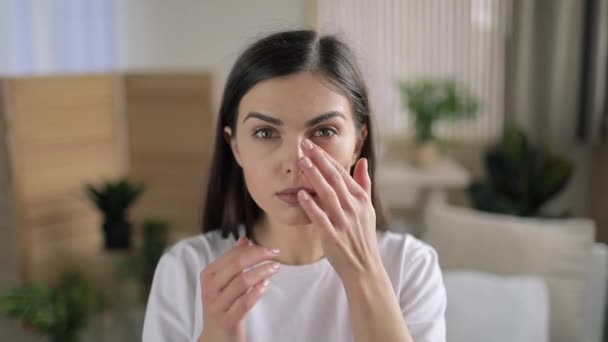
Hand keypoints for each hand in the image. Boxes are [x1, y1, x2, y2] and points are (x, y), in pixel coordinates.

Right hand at [198, 237, 279, 341]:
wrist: (215, 337)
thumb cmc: (223, 304)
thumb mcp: (224, 282)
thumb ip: (233, 260)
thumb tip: (244, 239)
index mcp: (209, 274)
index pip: (232, 255)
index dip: (253, 249)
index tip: (270, 248)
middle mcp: (210, 288)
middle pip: (237, 265)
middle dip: (259, 256)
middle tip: (276, 254)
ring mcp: (217, 305)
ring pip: (242, 282)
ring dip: (262, 272)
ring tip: (275, 268)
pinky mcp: (227, 320)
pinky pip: (244, 303)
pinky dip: (257, 292)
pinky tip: (266, 285)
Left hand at [296, 139, 382, 282]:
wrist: (365, 268)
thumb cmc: (363, 237)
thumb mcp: (368, 209)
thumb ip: (364, 184)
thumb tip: (362, 161)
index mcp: (361, 200)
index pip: (342, 174)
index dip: (327, 158)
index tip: (313, 145)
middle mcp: (354, 208)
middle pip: (334, 179)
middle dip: (319, 161)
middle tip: (304, 145)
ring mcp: (344, 223)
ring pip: (327, 194)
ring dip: (314, 177)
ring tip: (301, 162)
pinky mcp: (333, 237)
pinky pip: (321, 218)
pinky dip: (311, 206)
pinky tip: (301, 194)